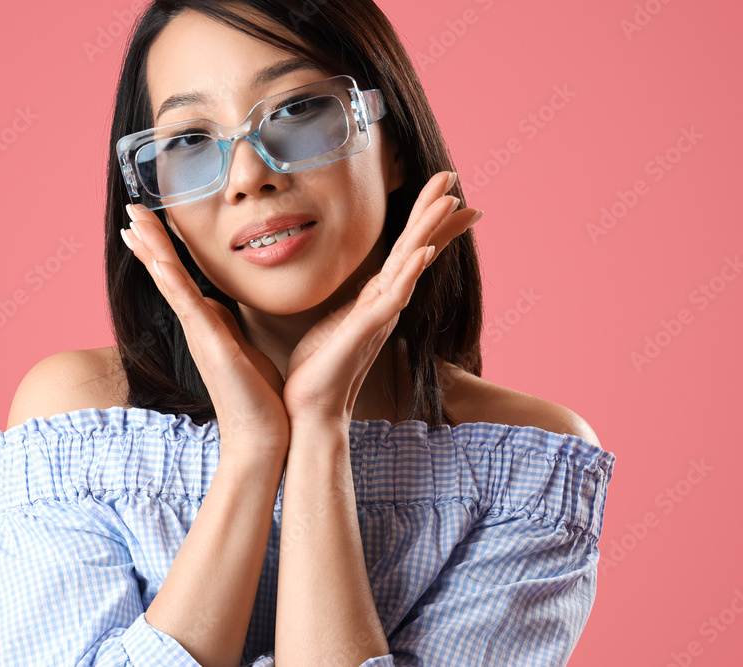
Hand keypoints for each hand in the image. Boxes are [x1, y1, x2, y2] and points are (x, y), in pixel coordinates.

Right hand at [122, 204, 289, 461]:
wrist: (263, 435)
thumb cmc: (260, 395)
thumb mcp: (245, 346)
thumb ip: (233, 325)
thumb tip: (227, 308)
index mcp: (206, 322)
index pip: (180, 275)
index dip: (163, 247)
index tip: (150, 219)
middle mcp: (196, 324)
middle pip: (165, 272)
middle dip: (148, 239)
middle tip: (130, 207)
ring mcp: (199, 333)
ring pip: (169, 281)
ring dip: (151, 249)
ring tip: (132, 220)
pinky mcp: (209, 344)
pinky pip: (186, 305)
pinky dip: (171, 280)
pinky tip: (158, 259)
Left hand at [281, 170, 481, 429]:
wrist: (308, 409)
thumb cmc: (316, 369)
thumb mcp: (330, 324)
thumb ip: (346, 306)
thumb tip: (347, 293)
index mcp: (374, 299)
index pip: (405, 252)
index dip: (427, 224)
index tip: (448, 194)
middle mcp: (383, 304)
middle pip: (414, 249)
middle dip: (432, 212)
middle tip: (452, 177)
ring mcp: (378, 317)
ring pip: (409, 266)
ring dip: (428, 232)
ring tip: (448, 201)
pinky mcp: (365, 332)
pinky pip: (391, 298)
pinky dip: (409, 274)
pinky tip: (423, 252)